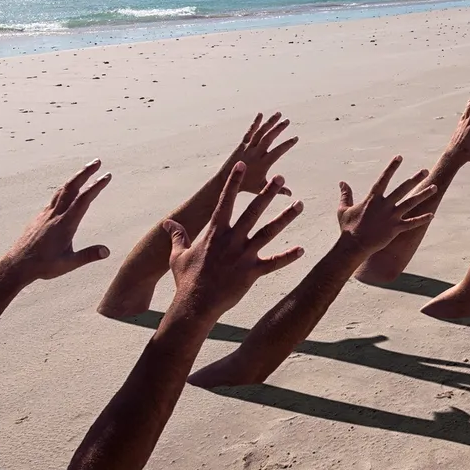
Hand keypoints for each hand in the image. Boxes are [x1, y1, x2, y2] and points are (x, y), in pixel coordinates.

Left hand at [2, 160, 112, 281]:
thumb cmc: (43, 266)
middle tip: (97, 162)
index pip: (83, 200)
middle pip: (71, 188)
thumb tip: (107, 251)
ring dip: (75, 178)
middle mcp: (55, 215)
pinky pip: (54, 198)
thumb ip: (87, 256)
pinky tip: (67, 191)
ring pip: (62, 190)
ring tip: (85, 171)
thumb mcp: (67, 264)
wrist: (16, 265)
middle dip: (85, 173)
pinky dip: (65, 189)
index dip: (96, 186)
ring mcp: (46, 214)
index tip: (107, 176)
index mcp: (65, 224)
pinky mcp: (40, 217)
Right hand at [164, 163, 303, 319]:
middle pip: (252, 211)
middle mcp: (232, 240)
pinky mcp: (252, 273)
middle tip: (279, 177)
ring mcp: (243, 256)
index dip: (233, 182)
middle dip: (266, 193)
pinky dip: (288, 256)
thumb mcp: (177, 255)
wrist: (194, 305)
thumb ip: (178, 236)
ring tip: (299, 204)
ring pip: (268, 232)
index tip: (241, 164)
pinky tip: (302, 250)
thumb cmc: (186, 280)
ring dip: (285, 217)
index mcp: (215, 233)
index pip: (225, 201)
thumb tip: (168, 224)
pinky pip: (274, 263)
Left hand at [223, 112, 296, 194]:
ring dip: (270, 122)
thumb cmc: (245, 185)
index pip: (278, 151)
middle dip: (279, 129)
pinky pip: (250, 132)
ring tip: (279, 114)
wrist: (226, 181)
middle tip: (288, 121)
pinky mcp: (242, 145)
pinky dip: (255, 123)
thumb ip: (276, 190)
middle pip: (269, 138)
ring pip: (260, 132)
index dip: (287, 144)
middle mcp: (256, 153)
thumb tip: (291, 194)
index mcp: (263, 163)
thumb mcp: (261, 188)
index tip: (295, 138)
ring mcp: (248, 147)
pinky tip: (260, 115)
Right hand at [337, 157, 437, 256]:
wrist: (353, 246)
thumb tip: (342, 182)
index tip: (399, 157)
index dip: (392, 167)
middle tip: (425, 170)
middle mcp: (384, 205)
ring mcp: (391, 217)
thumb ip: (345, 194)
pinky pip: (412, 223)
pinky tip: (432, 215)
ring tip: (434, 187)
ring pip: (411, 203)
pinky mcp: (395, 229)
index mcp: (372, 199)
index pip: (384, 178)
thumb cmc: (347, 228)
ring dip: (423, 195)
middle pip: (403, 188)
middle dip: (415, 179)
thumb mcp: (343, 209)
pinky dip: (422, 219)